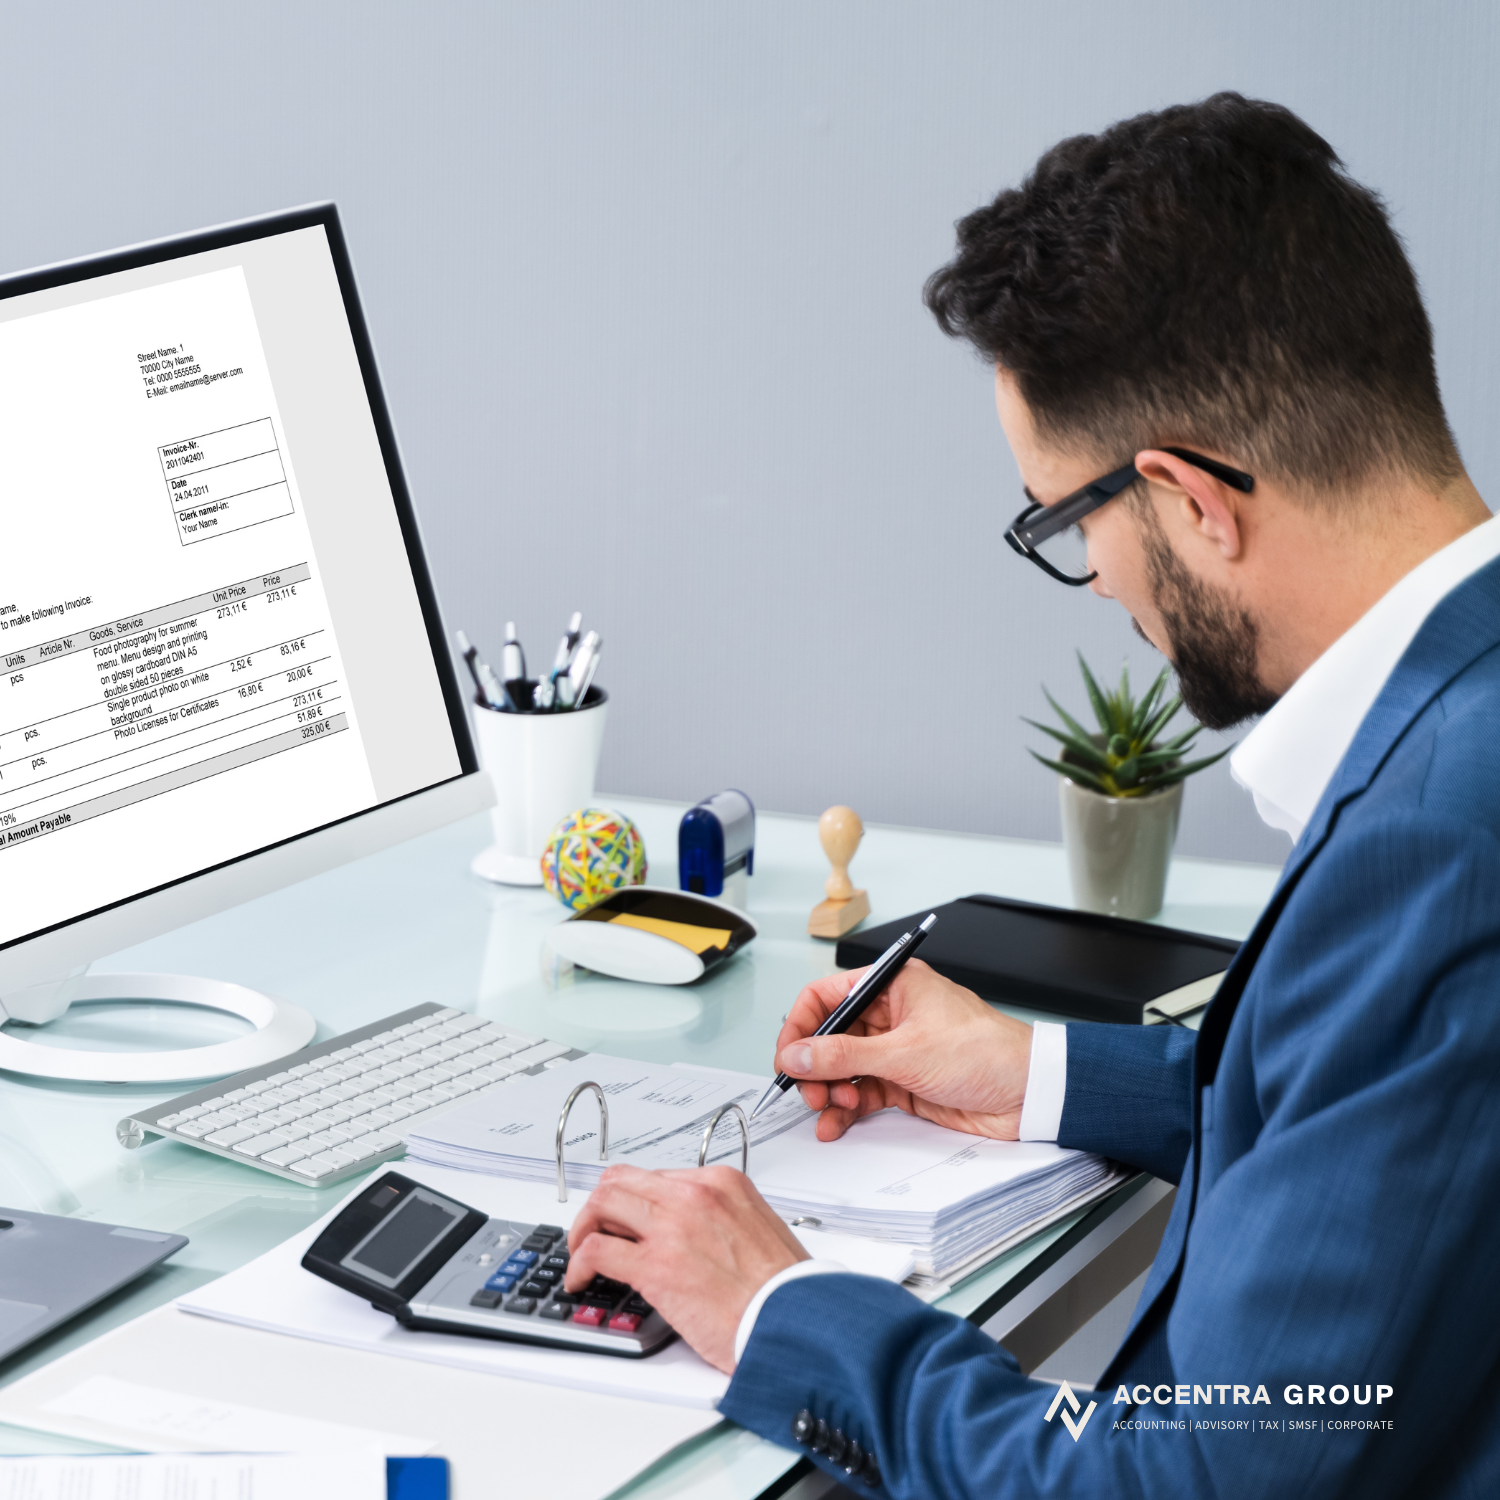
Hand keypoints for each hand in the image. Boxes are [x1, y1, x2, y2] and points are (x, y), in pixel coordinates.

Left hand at [565, 1163, 806, 1372]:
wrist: (794, 1320)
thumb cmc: (783, 1288)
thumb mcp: (756, 1227)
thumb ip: (719, 1219)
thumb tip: (687, 1233)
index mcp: (721, 1183)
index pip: (656, 1176)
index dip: (633, 1201)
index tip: (625, 1220)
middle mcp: (693, 1195)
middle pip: (622, 1181)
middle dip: (600, 1206)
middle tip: (593, 1231)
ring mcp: (672, 1227)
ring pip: (602, 1204)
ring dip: (583, 1228)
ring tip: (582, 1252)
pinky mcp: (655, 1266)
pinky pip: (596, 1251)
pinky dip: (579, 1263)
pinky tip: (580, 1279)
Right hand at [776, 958, 1032, 1140]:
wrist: (1029, 1094)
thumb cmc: (986, 1052)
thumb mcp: (905, 1052)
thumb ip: (844, 1055)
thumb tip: (797, 1054)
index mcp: (891, 984)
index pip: (827, 995)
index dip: (801, 1025)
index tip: (787, 1055)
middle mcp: (890, 1014)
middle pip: (830, 1036)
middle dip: (814, 1065)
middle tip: (808, 1089)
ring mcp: (895, 1050)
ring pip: (843, 1069)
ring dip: (829, 1090)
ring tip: (829, 1106)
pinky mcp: (904, 1082)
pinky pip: (861, 1093)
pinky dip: (845, 1109)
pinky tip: (835, 1123)